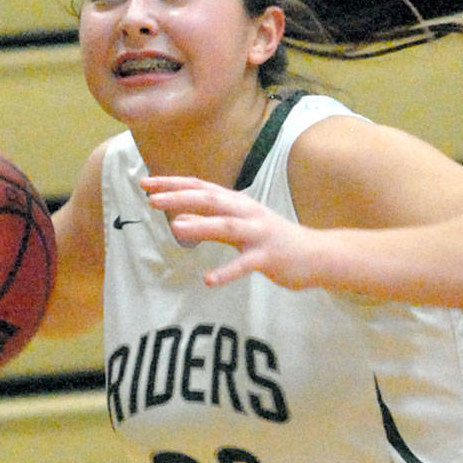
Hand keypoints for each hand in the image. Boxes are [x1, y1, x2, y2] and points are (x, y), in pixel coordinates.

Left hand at [142, 175, 323, 287]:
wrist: (316, 254)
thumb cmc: (273, 240)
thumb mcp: (241, 224)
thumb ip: (212, 219)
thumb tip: (179, 217)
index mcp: (237, 203)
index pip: (200, 187)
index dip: (173, 184)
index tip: (145, 183)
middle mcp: (246, 212)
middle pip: (210, 199)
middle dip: (180, 198)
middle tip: (152, 199)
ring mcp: (259, 233)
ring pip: (226, 226)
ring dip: (201, 225)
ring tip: (175, 228)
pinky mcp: (268, 257)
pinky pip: (245, 265)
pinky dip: (227, 272)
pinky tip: (209, 280)